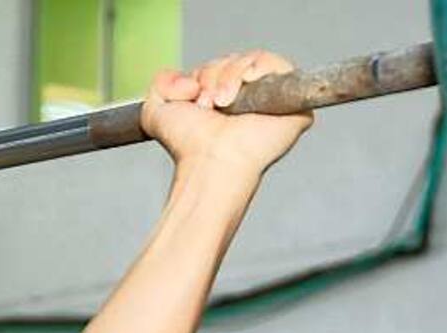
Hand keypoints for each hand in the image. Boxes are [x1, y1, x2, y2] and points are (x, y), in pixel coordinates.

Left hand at [141, 50, 312, 177]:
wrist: (208, 160)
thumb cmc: (188, 147)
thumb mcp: (155, 112)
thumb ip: (160, 85)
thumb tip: (185, 80)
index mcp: (221, 102)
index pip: (218, 66)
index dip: (203, 73)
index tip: (192, 97)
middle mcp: (247, 101)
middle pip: (234, 59)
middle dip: (214, 75)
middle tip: (207, 105)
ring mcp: (270, 102)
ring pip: (253, 60)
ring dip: (231, 75)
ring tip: (223, 103)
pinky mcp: (291, 104)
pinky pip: (279, 65)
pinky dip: (259, 67)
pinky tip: (246, 85)